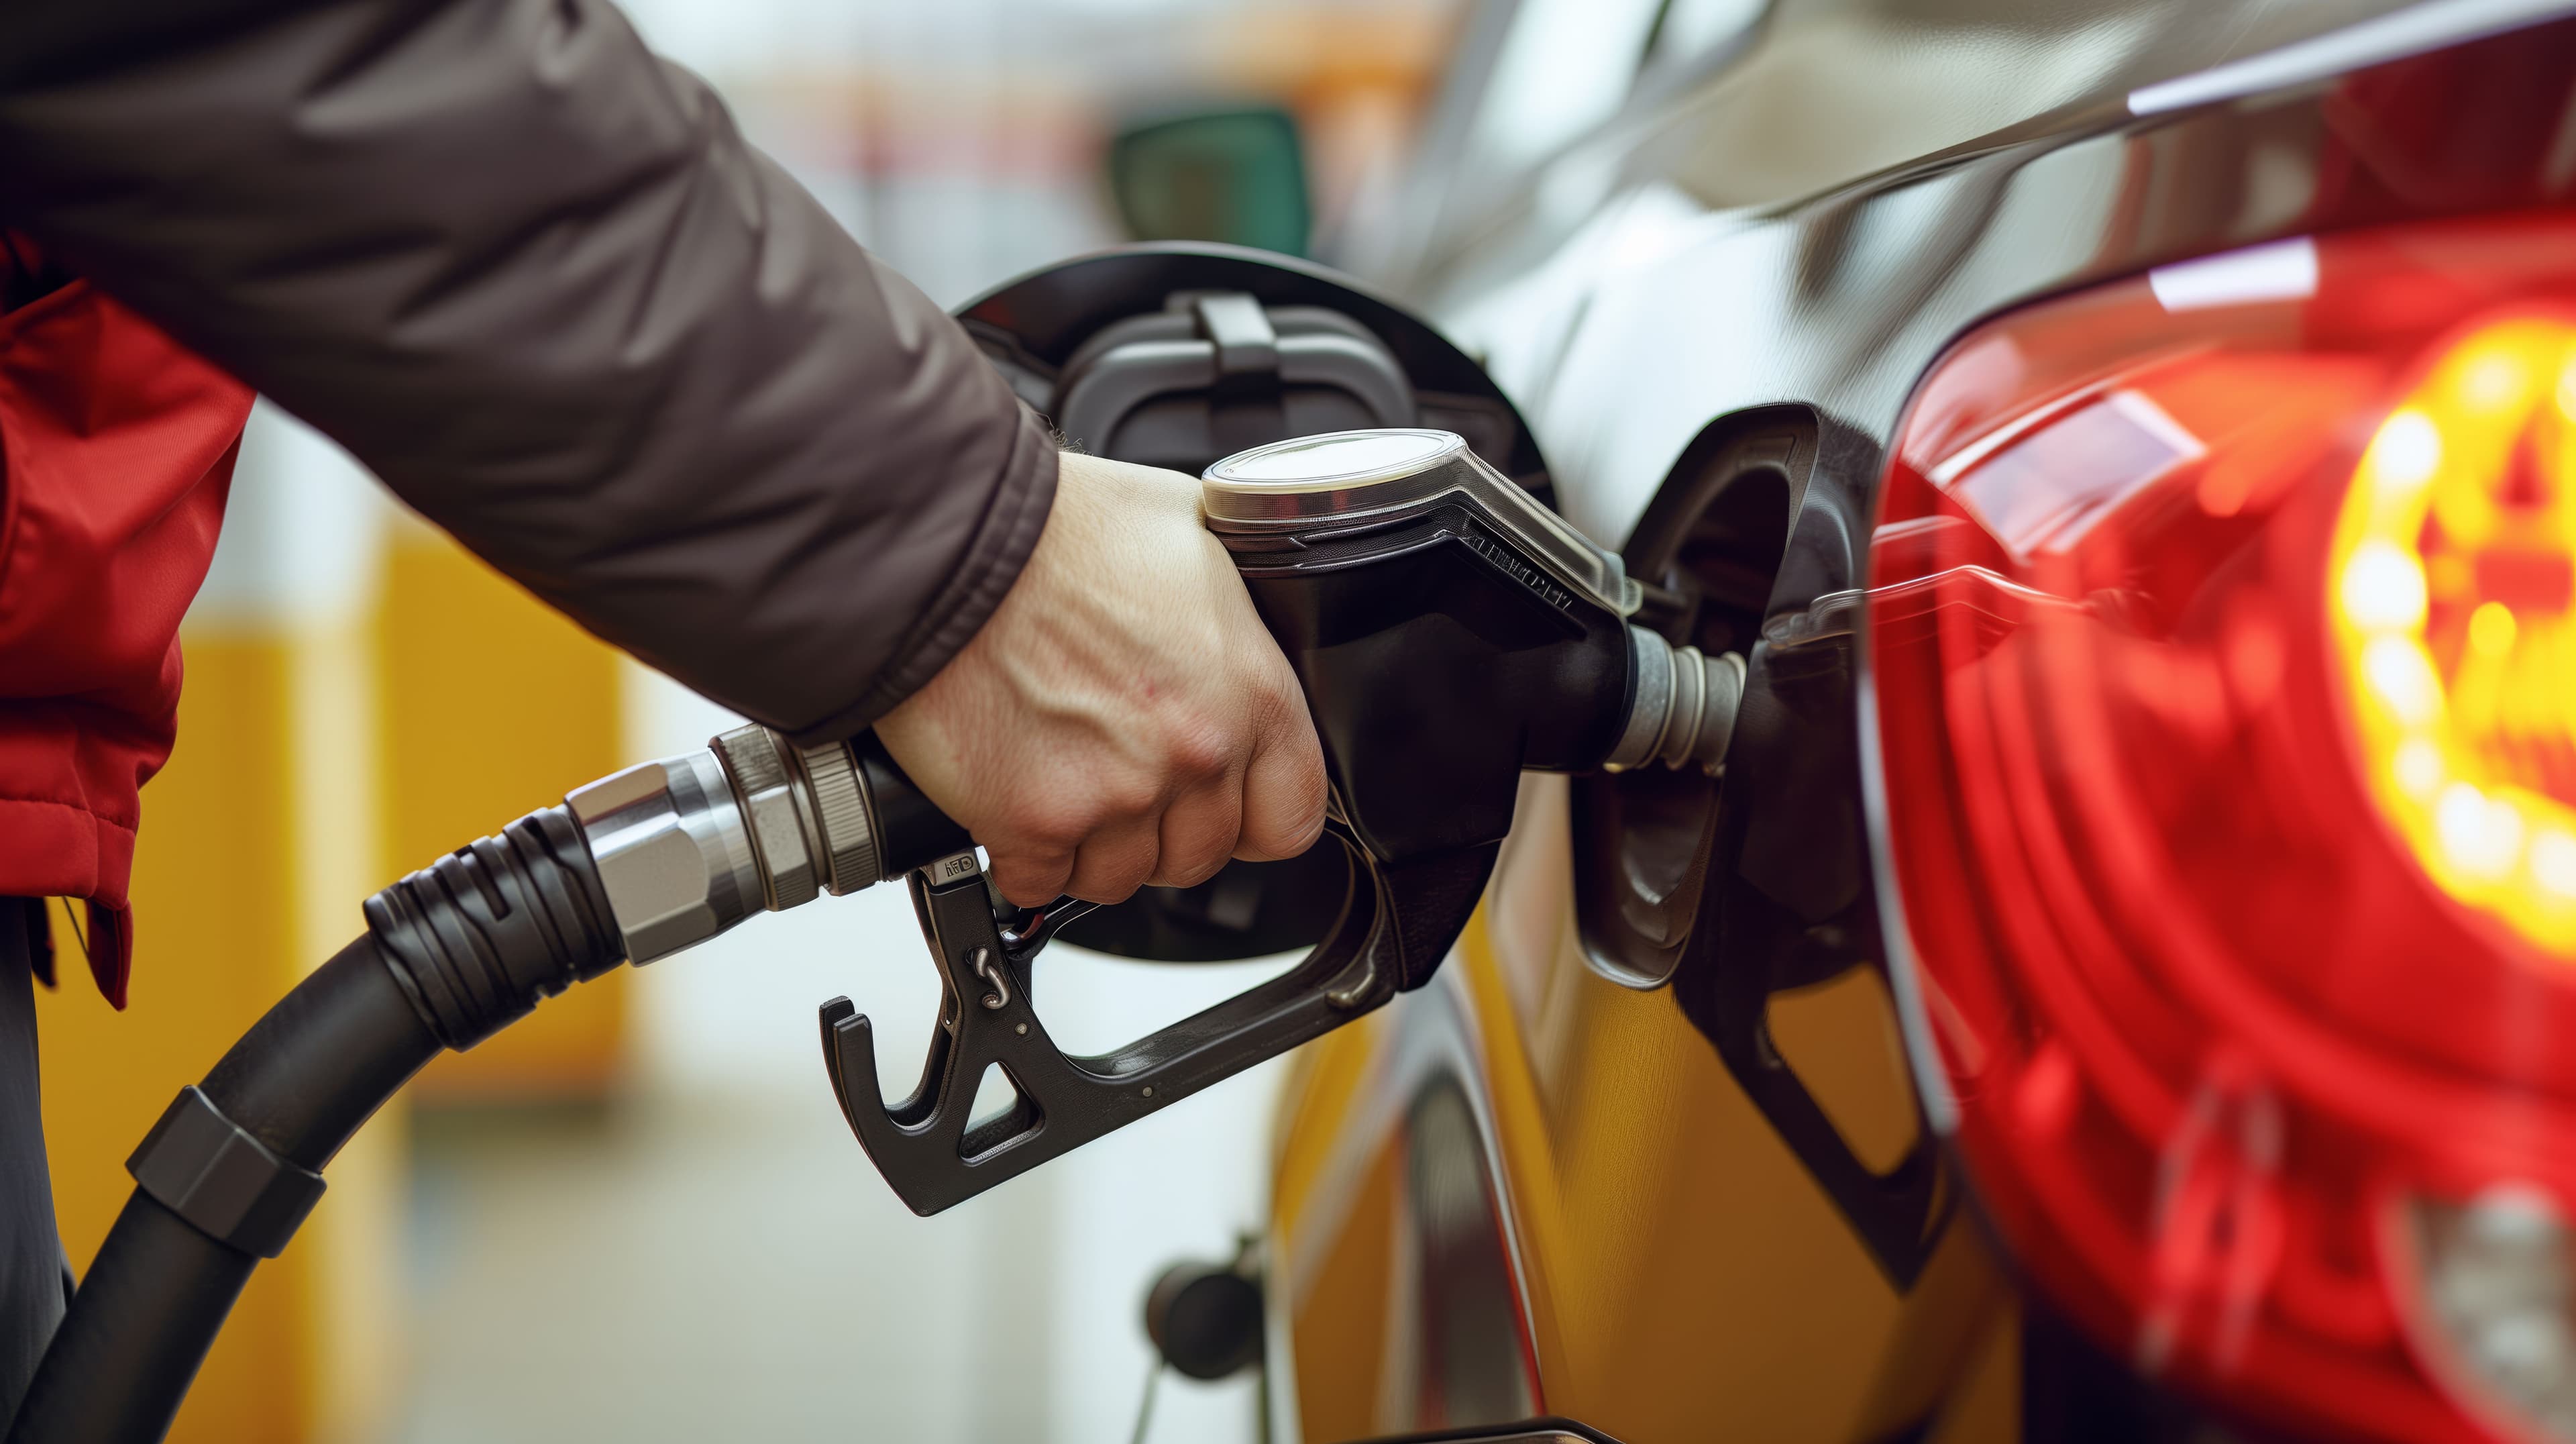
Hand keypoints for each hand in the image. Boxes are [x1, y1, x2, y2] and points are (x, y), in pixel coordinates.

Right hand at [875, 450, 1326, 905]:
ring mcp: (1113, 796)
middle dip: (1160, 828)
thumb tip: (1227, 637)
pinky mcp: (1030, 822)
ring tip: (1060, 779)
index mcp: (1250, 694)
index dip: (1252, 814)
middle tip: (1117, 774)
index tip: (1221, 803)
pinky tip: (1013, 800)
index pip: (1290, 814)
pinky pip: (1040, 883)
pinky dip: (1024, 855)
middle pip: (1199, 856)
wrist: (951, 540)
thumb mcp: (1192, 538)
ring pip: (1120, 879)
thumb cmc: (1059, 526)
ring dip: (1091, 844)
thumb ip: (1225, 616)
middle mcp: (1193, 755)